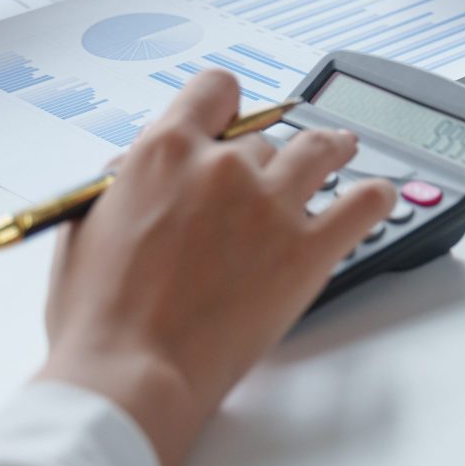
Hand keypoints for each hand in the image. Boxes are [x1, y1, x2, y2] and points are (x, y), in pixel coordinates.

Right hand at [37, 71, 395, 465]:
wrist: (131, 374)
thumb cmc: (100, 315)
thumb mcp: (88, 228)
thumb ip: (123, 186)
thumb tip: (135, 167)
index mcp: (165, 153)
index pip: (215, 91)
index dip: (227, 105)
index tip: (234, 120)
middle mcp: (224, 167)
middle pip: (263, 140)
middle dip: (265, 160)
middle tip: (270, 179)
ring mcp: (272, 205)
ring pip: (321, 150)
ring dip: (332, 150)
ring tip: (342, 151)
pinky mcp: (309, 249)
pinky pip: (365, 203)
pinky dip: (375, 196)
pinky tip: (376, 197)